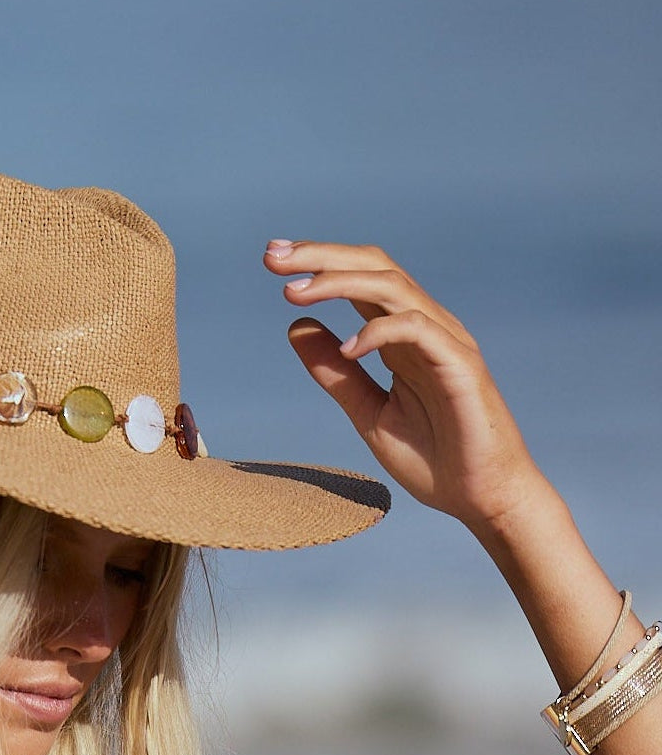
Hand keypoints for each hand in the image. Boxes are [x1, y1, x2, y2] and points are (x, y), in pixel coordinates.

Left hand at [263, 239, 543, 535]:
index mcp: (401, 336)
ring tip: (296, 292)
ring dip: (340, 282)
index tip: (271, 260)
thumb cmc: (434, 459)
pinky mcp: (461, 365)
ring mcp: (445, 341)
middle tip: (272, 256)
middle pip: (374, 267)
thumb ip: (335, 373)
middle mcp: (424, 327)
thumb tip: (295, 325)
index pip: (359, 280)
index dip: (318, 265)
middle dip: (321, 256)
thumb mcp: (368, 413)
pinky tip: (347, 350)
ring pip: (393, 286)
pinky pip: (418, 329)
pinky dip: (378, 332)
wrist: (482, 498)